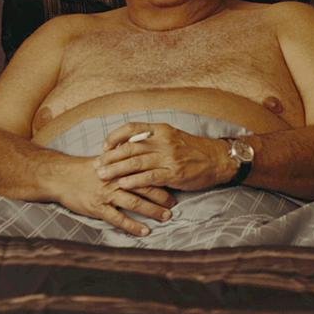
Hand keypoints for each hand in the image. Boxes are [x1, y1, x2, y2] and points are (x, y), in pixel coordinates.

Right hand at [54, 155, 176, 236]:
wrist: (61, 177)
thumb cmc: (87, 169)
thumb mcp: (106, 159)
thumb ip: (125, 157)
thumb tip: (143, 152)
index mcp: (119, 167)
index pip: (145, 170)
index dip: (161, 177)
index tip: (174, 183)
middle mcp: (115, 180)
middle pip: (144, 187)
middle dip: (162, 196)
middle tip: (175, 204)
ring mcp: (107, 194)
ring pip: (134, 203)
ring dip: (152, 211)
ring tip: (166, 217)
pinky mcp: (98, 208)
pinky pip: (118, 219)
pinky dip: (133, 226)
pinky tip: (145, 232)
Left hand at [95, 122, 233, 192]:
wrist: (218, 159)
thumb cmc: (195, 150)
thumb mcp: (174, 136)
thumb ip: (154, 138)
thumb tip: (131, 144)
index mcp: (161, 129)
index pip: (131, 128)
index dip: (114, 137)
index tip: (104, 146)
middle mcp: (163, 141)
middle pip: (129, 148)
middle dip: (110, 157)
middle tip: (96, 165)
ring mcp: (168, 157)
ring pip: (135, 162)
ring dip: (116, 170)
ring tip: (102, 176)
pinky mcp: (174, 173)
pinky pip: (149, 177)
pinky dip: (134, 181)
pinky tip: (122, 185)